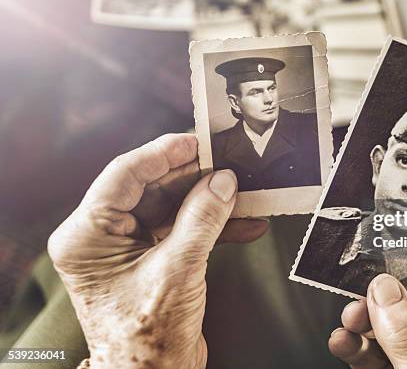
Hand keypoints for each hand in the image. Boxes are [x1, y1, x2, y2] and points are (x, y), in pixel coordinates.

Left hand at [48, 134, 267, 368]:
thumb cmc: (147, 340)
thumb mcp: (176, 271)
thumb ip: (201, 220)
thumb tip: (222, 182)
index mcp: (87, 236)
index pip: (124, 175)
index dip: (163, 153)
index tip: (197, 141)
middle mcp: (103, 237)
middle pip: (152, 187)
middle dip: (195, 178)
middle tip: (228, 164)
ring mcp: (130, 247)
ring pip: (173, 206)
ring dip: (210, 201)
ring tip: (243, 192)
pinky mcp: (154, 257)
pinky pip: (184, 229)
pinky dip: (214, 226)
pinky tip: (244, 224)